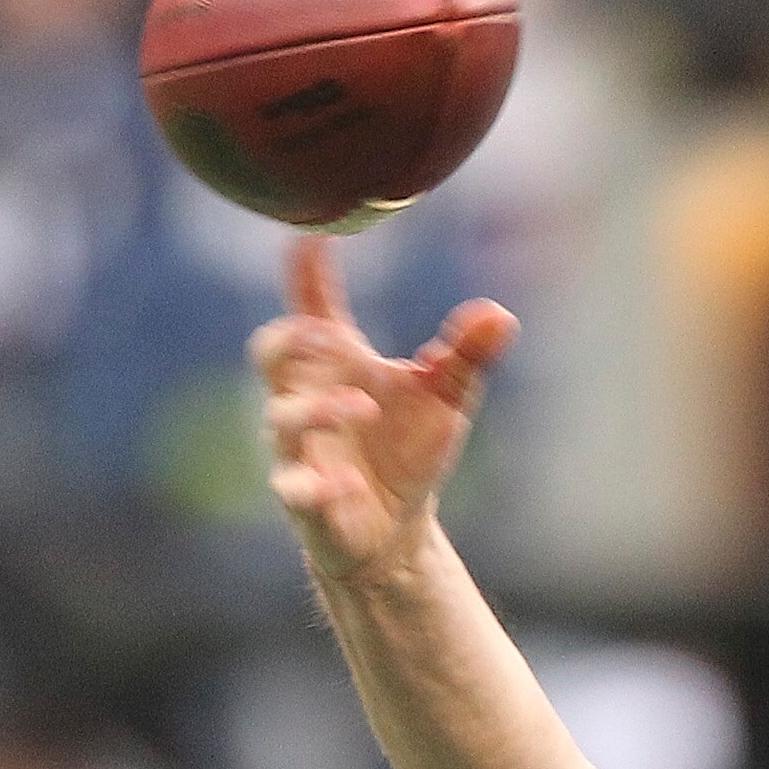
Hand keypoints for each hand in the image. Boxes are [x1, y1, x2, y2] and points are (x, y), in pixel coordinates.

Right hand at [249, 237, 515, 586]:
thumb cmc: (409, 451)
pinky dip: (318, 486)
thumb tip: (499, 314)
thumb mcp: (446, 399)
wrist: (395, 530)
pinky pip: (294, 488)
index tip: (312, 238)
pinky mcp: (305, 499)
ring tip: (364, 408)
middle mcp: (306, 399)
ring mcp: (300, 449)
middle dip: (289, 340)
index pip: (310, 310)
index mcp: (336, 366)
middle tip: (328, 336)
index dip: (306, 274)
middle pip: (269, 353)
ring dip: (318, 410)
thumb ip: (466, 354)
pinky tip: (349, 483)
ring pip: (282, 419)